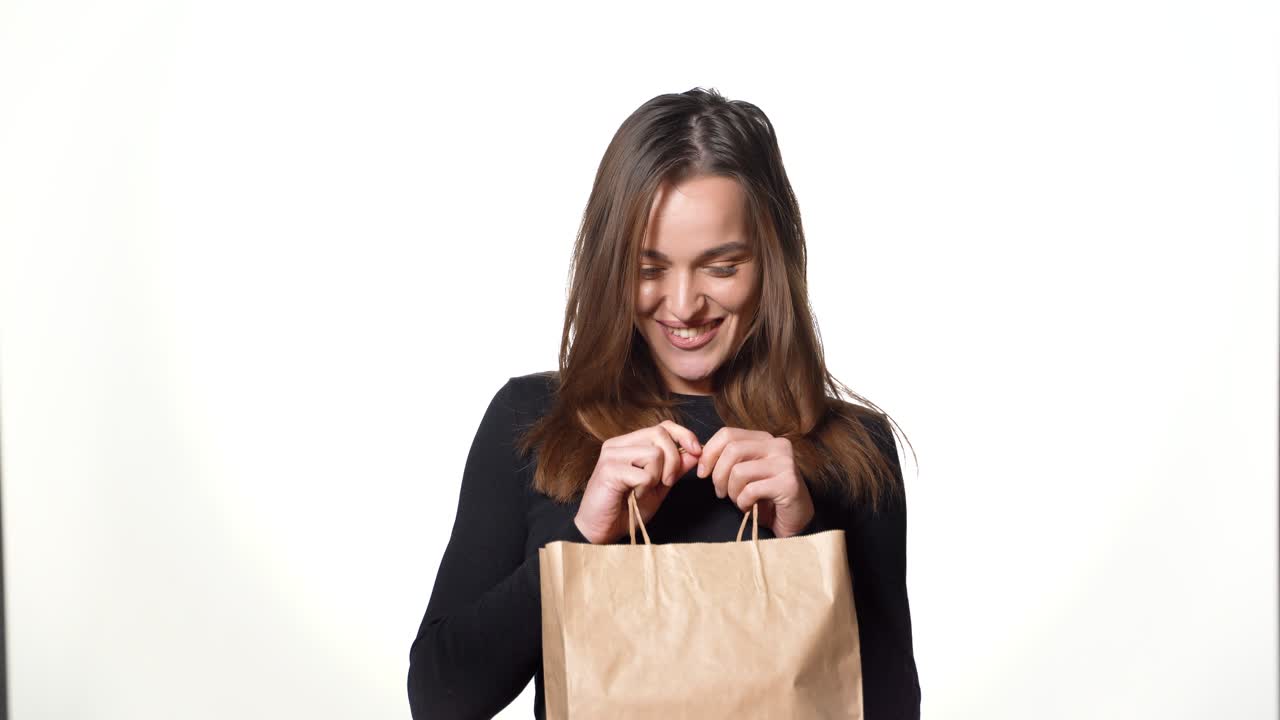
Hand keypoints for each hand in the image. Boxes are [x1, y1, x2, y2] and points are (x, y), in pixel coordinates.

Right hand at [573, 420, 702, 544]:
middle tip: (666, 482)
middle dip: (673, 460)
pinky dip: (645, 488)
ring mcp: (612, 455)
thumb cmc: (626, 510)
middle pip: (660, 434)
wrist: (601, 532)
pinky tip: (633, 496)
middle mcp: (618, 444)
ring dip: (657, 477)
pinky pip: (644, 474)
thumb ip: (675, 469)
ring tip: (643, 490)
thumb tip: (695, 452)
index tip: (697, 452)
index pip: (662, 426)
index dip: (683, 435)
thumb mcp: (658, 487)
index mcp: (629, 444)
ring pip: (654, 453)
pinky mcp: (609, 470)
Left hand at [696, 427, 815, 537]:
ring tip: (738, 501)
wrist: (794, 520)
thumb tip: (699, 454)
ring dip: (732, 492)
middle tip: (720, 492)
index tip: (702, 473)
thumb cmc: (765, 497)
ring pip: (739, 471)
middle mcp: (778, 446)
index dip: (709, 453)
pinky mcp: (788, 484)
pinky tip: (750, 508)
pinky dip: (743, 502)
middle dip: (718, 475)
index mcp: (765, 439)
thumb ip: (728, 459)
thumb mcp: (744, 473)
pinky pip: (751, 490)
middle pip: (732, 450)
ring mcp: (785, 463)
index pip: (728, 434)